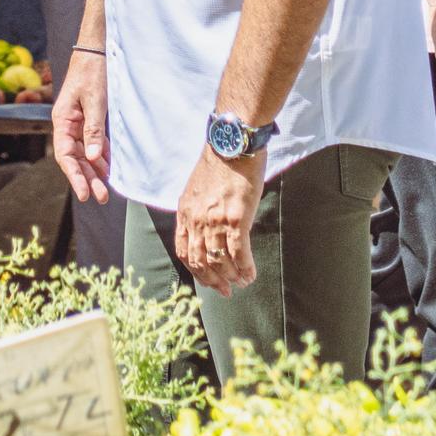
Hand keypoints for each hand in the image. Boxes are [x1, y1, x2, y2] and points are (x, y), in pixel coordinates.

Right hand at [53, 49, 110, 204]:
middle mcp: (67, 124)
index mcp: (62, 120)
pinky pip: (94, 143)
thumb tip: (94, 158)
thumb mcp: (94, 100)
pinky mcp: (89, 118)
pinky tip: (109, 168)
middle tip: (101, 197)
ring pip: (85, 153)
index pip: (66, 155)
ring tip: (106, 190)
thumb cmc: (93, 71)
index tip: (85, 194)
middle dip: (88, 178)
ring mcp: (78, 122)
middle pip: (76, 158)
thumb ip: (93, 129)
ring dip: (95, 170)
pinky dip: (101, 156)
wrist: (97, 49)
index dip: (75, 176)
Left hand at [175, 147, 264, 298]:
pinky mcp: (236, 218)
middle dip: (213, 280)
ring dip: (231, 276)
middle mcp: (196, 219)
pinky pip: (239, 252)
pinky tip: (251, 274)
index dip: (196, 271)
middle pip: (200, 260)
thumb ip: (197, 210)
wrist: (232, 145)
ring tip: (242, 282)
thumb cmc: (219, 164)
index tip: (208, 281)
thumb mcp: (196, 189)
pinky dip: (245, 268)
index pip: (184, 251)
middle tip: (226, 290)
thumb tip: (205, 229)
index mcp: (185, 212)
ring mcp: (215, 220)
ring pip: (220, 260)